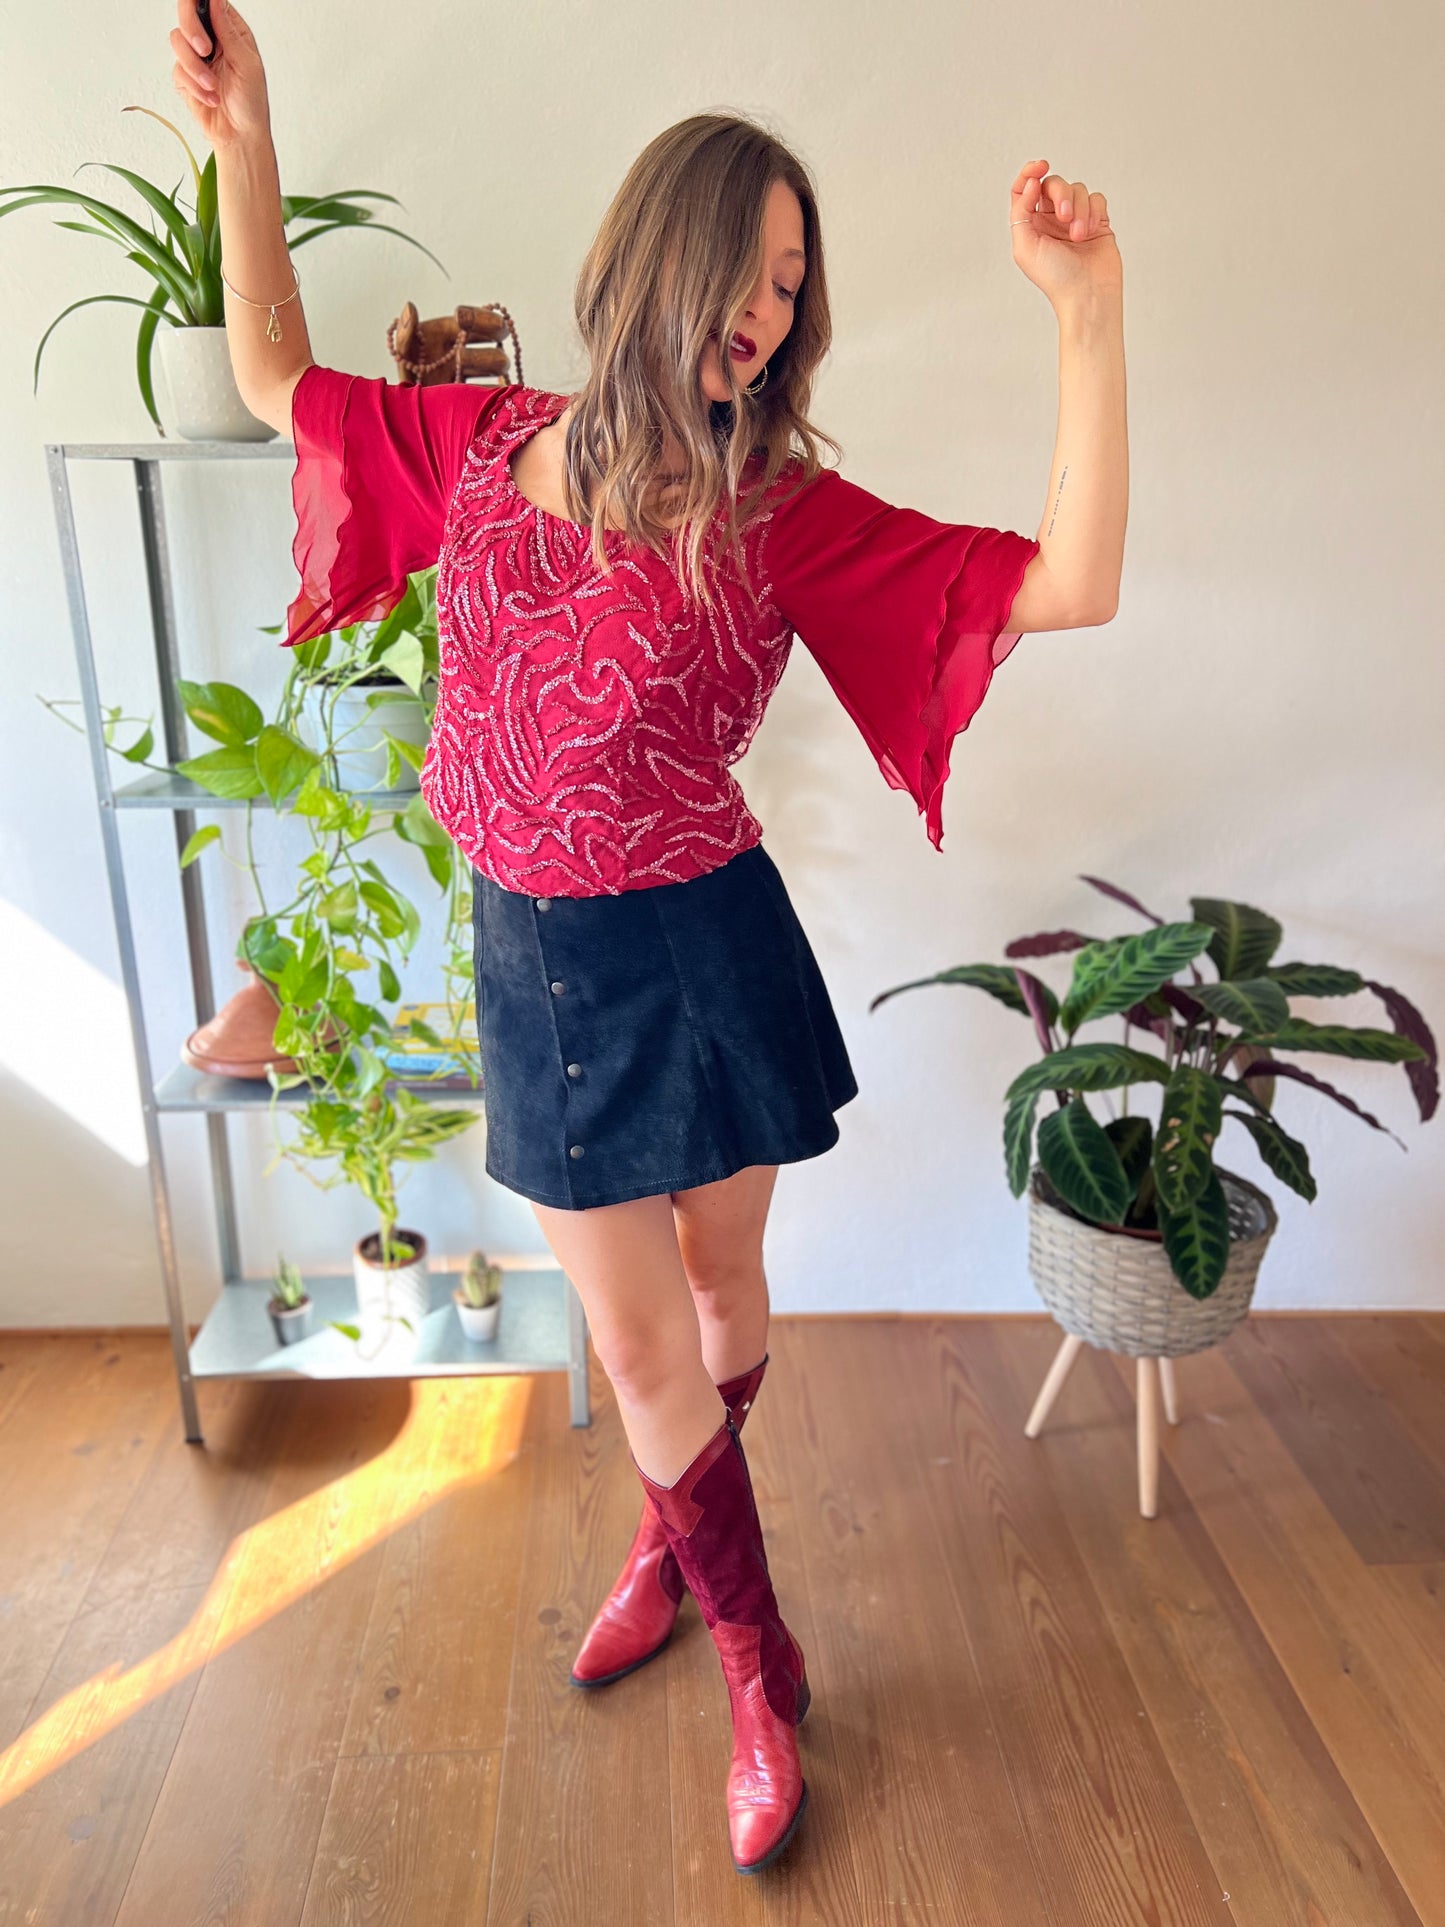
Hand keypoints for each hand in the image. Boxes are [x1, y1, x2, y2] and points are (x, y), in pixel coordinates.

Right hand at [169, 0, 270, 147]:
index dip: (197, 1)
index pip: (208, 2)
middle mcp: (211, 40)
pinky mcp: (184, 76)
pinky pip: (178, 70)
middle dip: (192, 30)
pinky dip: (195, 87)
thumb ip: (229, 32)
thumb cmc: (251, 102)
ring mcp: (195, 57)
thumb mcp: (247, 65)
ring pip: (177, 41)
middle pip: (186, 13)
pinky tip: (211, 98)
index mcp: (230, 31)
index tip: (196, 6)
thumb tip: (215, 0)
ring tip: (214, 86)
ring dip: (196, 68)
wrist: (240, 136)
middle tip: (205, 50)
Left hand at [1009, 160, 1120, 308]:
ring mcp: (1074, 219)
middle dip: (1060, 194)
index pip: (1024, 189)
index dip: (1029, 172)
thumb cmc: (1056, 278)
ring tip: (1078, 236)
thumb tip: (1029, 183)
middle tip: (1063, 217)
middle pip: (1053, 184)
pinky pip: (1096, 198)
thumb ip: (1020, 211)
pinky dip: (1093, 212)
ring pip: (1077, 189)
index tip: (1040, 166)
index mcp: (1030, 225)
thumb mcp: (1025, 247)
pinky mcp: (1096, 221)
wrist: (1087, 294)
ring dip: (1078, 210)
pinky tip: (1090, 233)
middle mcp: (1050, 219)